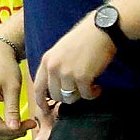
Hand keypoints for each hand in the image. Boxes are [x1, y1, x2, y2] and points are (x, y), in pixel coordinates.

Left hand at [28, 18, 114, 139]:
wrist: (101, 29)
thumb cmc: (83, 39)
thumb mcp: (60, 51)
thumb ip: (54, 68)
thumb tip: (55, 90)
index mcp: (46, 61)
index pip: (38, 88)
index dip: (41, 102)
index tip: (46, 110)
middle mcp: (54, 68)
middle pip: (56, 96)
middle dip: (68, 97)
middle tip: (80, 90)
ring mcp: (67, 73)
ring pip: (70, 98)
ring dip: (82, 95)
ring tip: (90, 86)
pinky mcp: (83, 77)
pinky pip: (86, 95)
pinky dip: (93, 94)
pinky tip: (98, 87)